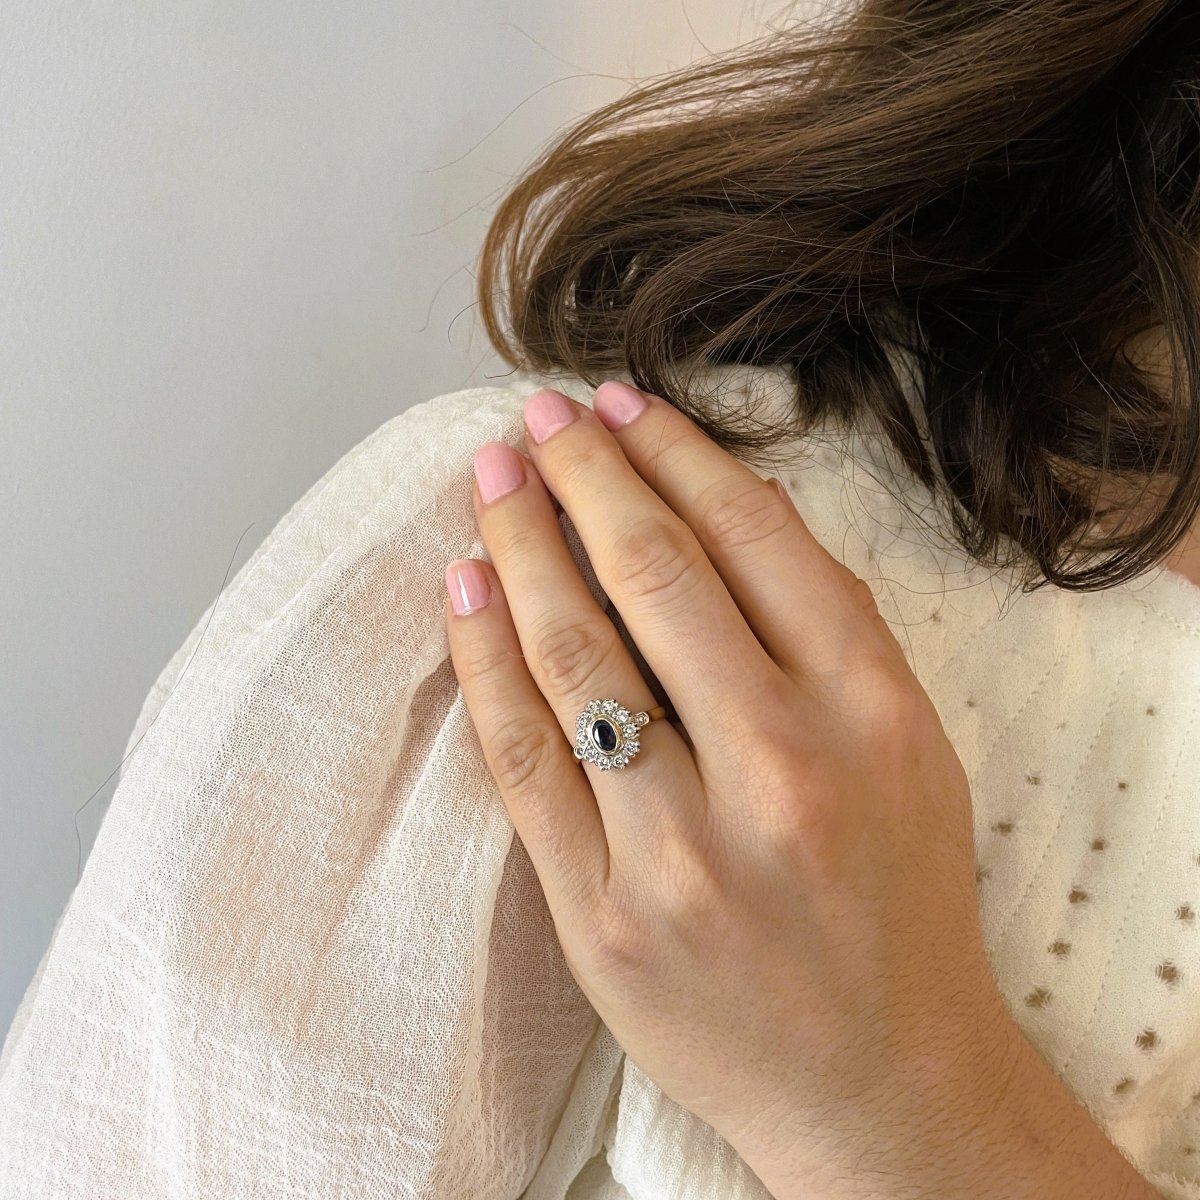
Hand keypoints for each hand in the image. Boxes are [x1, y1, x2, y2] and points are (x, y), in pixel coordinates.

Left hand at [442, 381, 1035, 1194]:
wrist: (874, 1079)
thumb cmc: (897, 903)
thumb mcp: (910, 750)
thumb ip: (833, 630)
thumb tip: (724, 503)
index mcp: (872, 716)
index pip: (758, 542)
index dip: (678, 455)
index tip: (625, 406)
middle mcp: (780, 773)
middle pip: (657, 577)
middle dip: (587, 476)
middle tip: (542, 418)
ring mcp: (681, 851)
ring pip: (574, 655)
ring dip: (521, 546)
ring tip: (493, 480)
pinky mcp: (600, 915)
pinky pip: (522, 760)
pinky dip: (483, 660)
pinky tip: (463, 588)